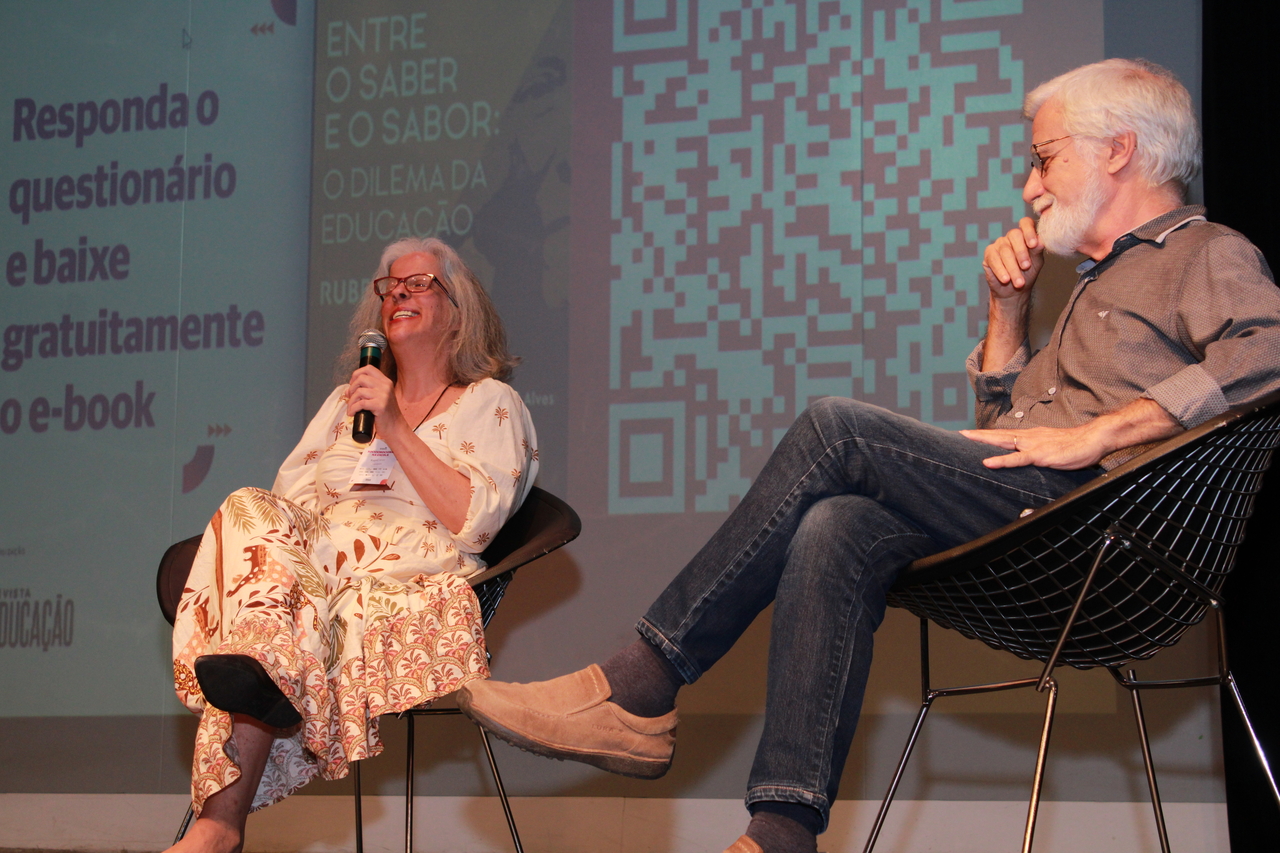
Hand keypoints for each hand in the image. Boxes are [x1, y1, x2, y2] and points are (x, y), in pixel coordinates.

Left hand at [345, 365, 401, 422]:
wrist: (395, 428)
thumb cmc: (386, 414)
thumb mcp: (380, 397)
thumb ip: (369, 390)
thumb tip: (349, 389)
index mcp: (386, 381)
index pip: (368, 368)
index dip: (356, 374)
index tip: (352, 384)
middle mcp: (385, 386)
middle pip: (361, 378)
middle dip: (352, 388)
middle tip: (350, 397)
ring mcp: (383, 395)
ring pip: (359, 391)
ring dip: (351, 401)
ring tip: (351, 408)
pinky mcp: (380, 405)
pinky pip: (360, 403)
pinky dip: (353, 408)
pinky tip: (352, 413)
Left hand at [959, 424, 1107, 470]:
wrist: (1093, 439)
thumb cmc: (1075, 445)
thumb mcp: (1052, 447)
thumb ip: (1037, 452)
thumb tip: (1027, 457)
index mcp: (1031, 436)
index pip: (1004, 434)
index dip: (987, 435)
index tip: (970, 435)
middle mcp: (1028, 437)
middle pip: (999, 435)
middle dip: (978, 435)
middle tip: (960, 434)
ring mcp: (1033, 445)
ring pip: (1003, 442)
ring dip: (984, 441)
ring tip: (966, 440)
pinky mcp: (1040, 455)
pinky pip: (1017, 459)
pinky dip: (1002, 460)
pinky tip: (989, 462)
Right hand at [982, 217, 1044, 298]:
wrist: (1014, 291)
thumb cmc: (1027, 274)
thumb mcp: (1036, 263)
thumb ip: (1037, 251)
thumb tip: (1041, 241)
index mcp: (1025, 235)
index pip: (1026, 223)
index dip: (1029, 231)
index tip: (1033, 244)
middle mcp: (1011, 237)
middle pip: (1014, 235)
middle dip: (1021, 252)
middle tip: (1026, 267)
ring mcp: (999, 244)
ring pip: (1005, 250)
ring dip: (1012, 267)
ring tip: (1019, 282)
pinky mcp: (989, 254)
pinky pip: (994, 259)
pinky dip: (1001, 270)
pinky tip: (1006, 280)